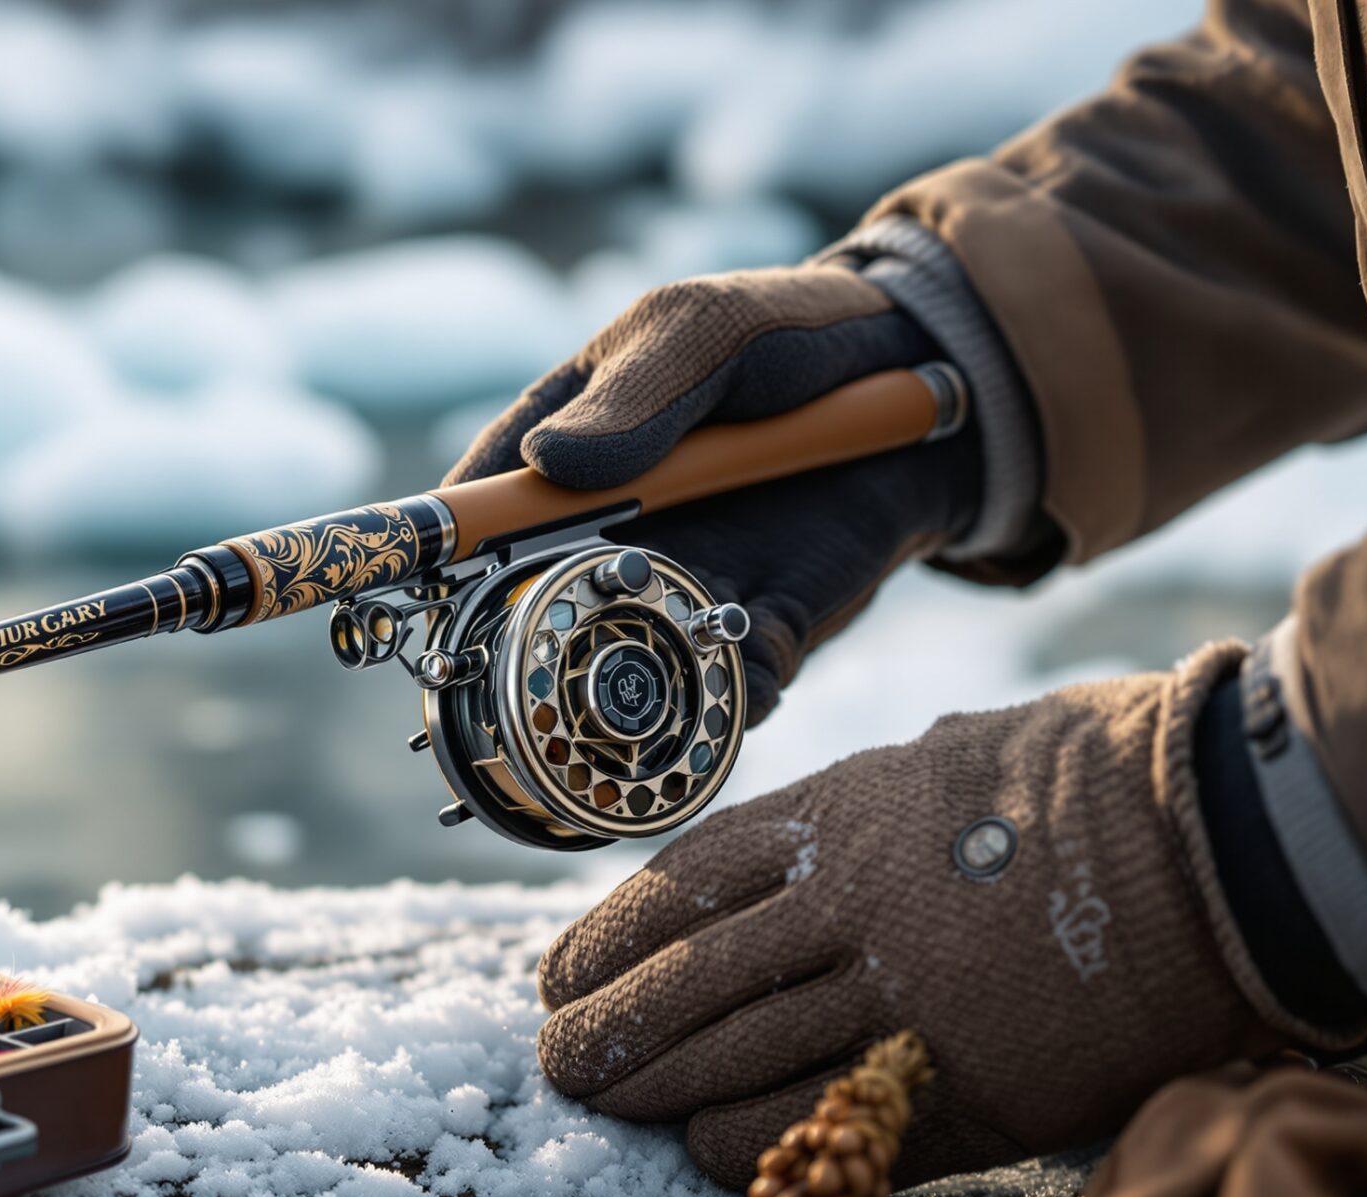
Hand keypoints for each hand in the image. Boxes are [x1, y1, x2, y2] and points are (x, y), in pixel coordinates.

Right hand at [444, 265, 981, 725]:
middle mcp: (606, 533)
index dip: (437, 559)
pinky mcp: (754, 628)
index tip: (430, 592)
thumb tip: (550, 467)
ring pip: (624, 662)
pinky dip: (729, 694)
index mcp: (565, 448)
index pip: (471, 512)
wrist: (936, 377)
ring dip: (637, 672)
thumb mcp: (709, 332)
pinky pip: (723, 686)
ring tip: (681, 636)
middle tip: (561, 634)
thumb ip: (637, 397)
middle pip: (528, 611)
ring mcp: (677, 586)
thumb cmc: (795, 335)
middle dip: (529, 642)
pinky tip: (749, 666)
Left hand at [533, 646, 1294, 1188]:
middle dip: (608, 1028)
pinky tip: (707, 1148)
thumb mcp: (940, 762)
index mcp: (834, 819)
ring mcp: (901, 1001)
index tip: (559, 976)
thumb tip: (778, 860)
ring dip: (658, 1088)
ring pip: (736, 1056)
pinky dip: (750, 1141)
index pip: (677, 887)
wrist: (1225, 845)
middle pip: (688, 981)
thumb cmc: (1091, 785)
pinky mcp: (962, 1084)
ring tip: (608, 1104)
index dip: (606, 939)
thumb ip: (851, 816)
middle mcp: (847, 909)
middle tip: (559, 1059)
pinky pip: (823, 1123)